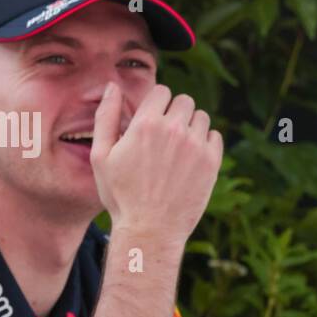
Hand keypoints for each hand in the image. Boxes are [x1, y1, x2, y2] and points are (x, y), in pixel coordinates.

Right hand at [89, 82, 222, 242]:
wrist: (150, 230)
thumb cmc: (121, 195)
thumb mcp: (101, 156)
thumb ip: (106, 117)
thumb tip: (113, 87)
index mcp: (146, 124)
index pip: (161, 91)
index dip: (155, 104)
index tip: (151, 121)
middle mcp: (174, 129)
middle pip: (184, 100)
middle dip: (174, 113)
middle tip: (164, 137)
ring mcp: (196, 146)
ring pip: (201, 117)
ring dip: (190, 127)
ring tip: (176, 150)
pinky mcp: (212, 162)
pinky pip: (215, 136)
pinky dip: (205, 143)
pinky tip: (190, 160)